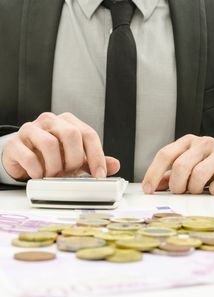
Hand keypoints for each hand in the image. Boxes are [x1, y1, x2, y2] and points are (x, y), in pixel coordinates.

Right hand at [2, 112, 119, 180]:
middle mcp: (50, 121)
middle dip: (74, 159)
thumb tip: (115, 165)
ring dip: (55, 167)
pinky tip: (39, 175)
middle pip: (71, 134)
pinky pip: (29, 157)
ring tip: (53, 174)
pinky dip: (37, 171)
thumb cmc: (52, 156)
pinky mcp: (15, 143)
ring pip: (49, 144)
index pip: (88, 134)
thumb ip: (94, 160)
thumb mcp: (76, 158)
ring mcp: (31, 130)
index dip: (97, 156)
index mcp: (68, 122)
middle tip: (69, 172)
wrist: (23, 157)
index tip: (100, 175)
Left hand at [142, 134, 213, 194]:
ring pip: (198, 174)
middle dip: (176, 185)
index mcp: (187, 142)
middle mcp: (202, 143)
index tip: (148, 189)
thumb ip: (170, 174)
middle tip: (180, 191)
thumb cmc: (209, 162)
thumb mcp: (188, 163)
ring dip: (194, 189)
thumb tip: (153, 186)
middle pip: (180, 166)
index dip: (153, 173)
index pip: (165, 154)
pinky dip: (213, 191)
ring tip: (197, 190)